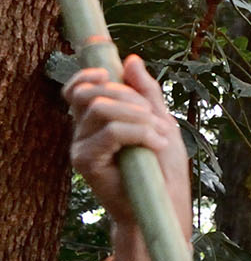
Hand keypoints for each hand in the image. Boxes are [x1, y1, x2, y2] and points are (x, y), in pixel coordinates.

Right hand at [64, 55, 191, 260]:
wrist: (164, 200)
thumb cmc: (162, 164)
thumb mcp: (159, 119)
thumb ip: (145, 91)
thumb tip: (131, 60)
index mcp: (96, 119)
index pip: (76, 88)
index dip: (88, 75)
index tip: (111, 74)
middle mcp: (82, 131)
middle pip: (93, 93)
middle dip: (131, 98)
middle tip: (156, 119)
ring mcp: (81, 146)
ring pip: (102, 109)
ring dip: (140, 117)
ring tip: (160, 137)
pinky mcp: (86, 162)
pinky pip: (110, 132)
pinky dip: (140, 133)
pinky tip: (157, 146)